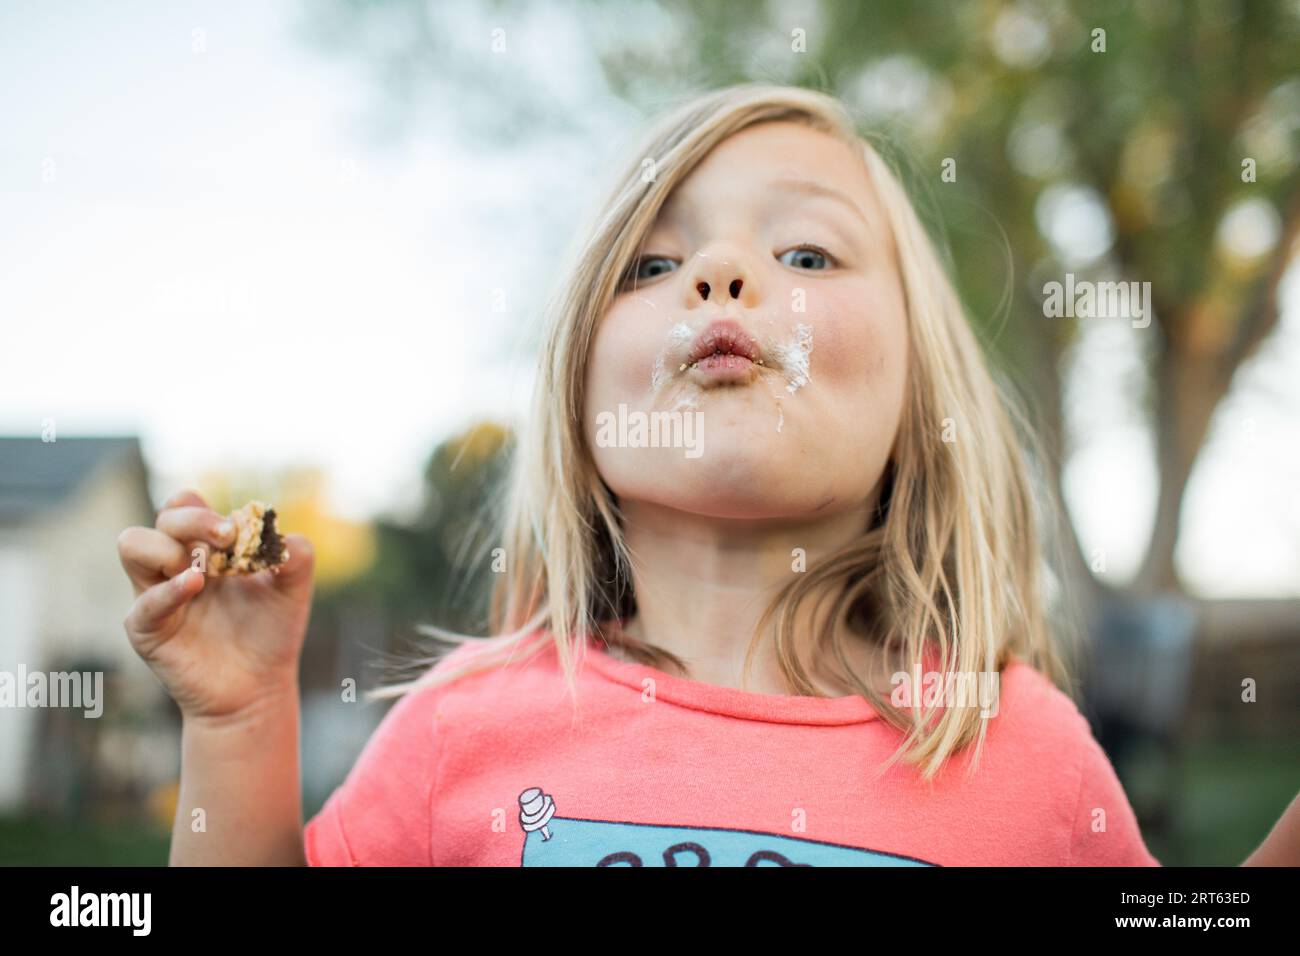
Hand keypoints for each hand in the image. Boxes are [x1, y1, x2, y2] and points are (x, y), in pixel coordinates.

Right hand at [117, 489, 314, 723]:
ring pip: (133, 544)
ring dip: (168, 547)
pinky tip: (195, 586)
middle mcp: (176, 564)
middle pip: (164, 518)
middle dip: (194, 519)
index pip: (185, 505)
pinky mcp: (148, 630)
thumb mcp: (294, 591)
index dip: (206, 509)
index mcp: (205, 548)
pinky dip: (167, 591)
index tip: (238, 529)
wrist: (258, 688)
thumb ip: (298, 558)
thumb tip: (287, 539)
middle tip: (227, 537)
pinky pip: (143, 604)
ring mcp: (156, 594)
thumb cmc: (270, 632)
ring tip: (203, 570)